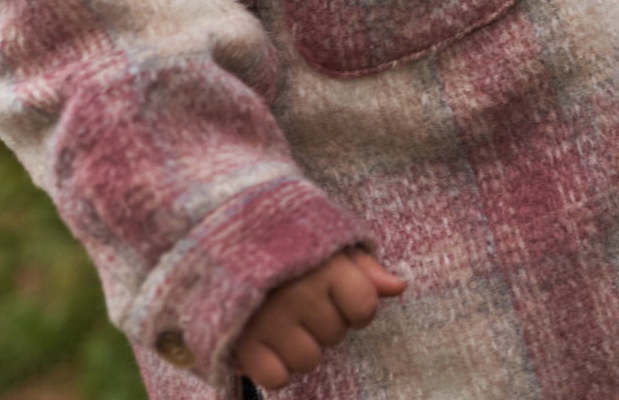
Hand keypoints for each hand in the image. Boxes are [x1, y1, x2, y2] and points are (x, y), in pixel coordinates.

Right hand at [236, 248, 404, 389]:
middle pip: (336, 336)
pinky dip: (274, 369)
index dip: (357, 307)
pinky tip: (267, 346)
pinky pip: (275, 379)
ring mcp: (269, 321)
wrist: (221, 239)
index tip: (338, 295)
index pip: (365, 308)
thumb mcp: (327, 244)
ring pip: (308, 361)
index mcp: (326, 268)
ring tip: (283, 323)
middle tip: (299, 302)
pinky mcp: (241, 343)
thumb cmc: (285, 244)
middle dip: (324, 323)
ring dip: (300, 348)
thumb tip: (398, 288)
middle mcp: (300, 296)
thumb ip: (364, 267)